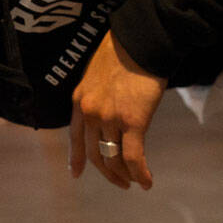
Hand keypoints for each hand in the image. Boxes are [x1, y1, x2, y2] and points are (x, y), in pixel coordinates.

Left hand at [69, 31, 166, 190]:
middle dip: (108, 173)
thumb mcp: (99, 74)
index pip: (75, 137)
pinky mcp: (132, 121)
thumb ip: (98, 95)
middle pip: (95, 154)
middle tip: (120, 183)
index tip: (76, 174)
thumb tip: (110, 110)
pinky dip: (140, 173)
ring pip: (114, 158)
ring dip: (125, 175)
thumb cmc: (126, 51)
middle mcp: (90, 112)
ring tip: (135, 182)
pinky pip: (134, 157)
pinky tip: (147, 182)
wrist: (141, 39)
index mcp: (79, 100)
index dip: (76, 159)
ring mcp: (109, 118)